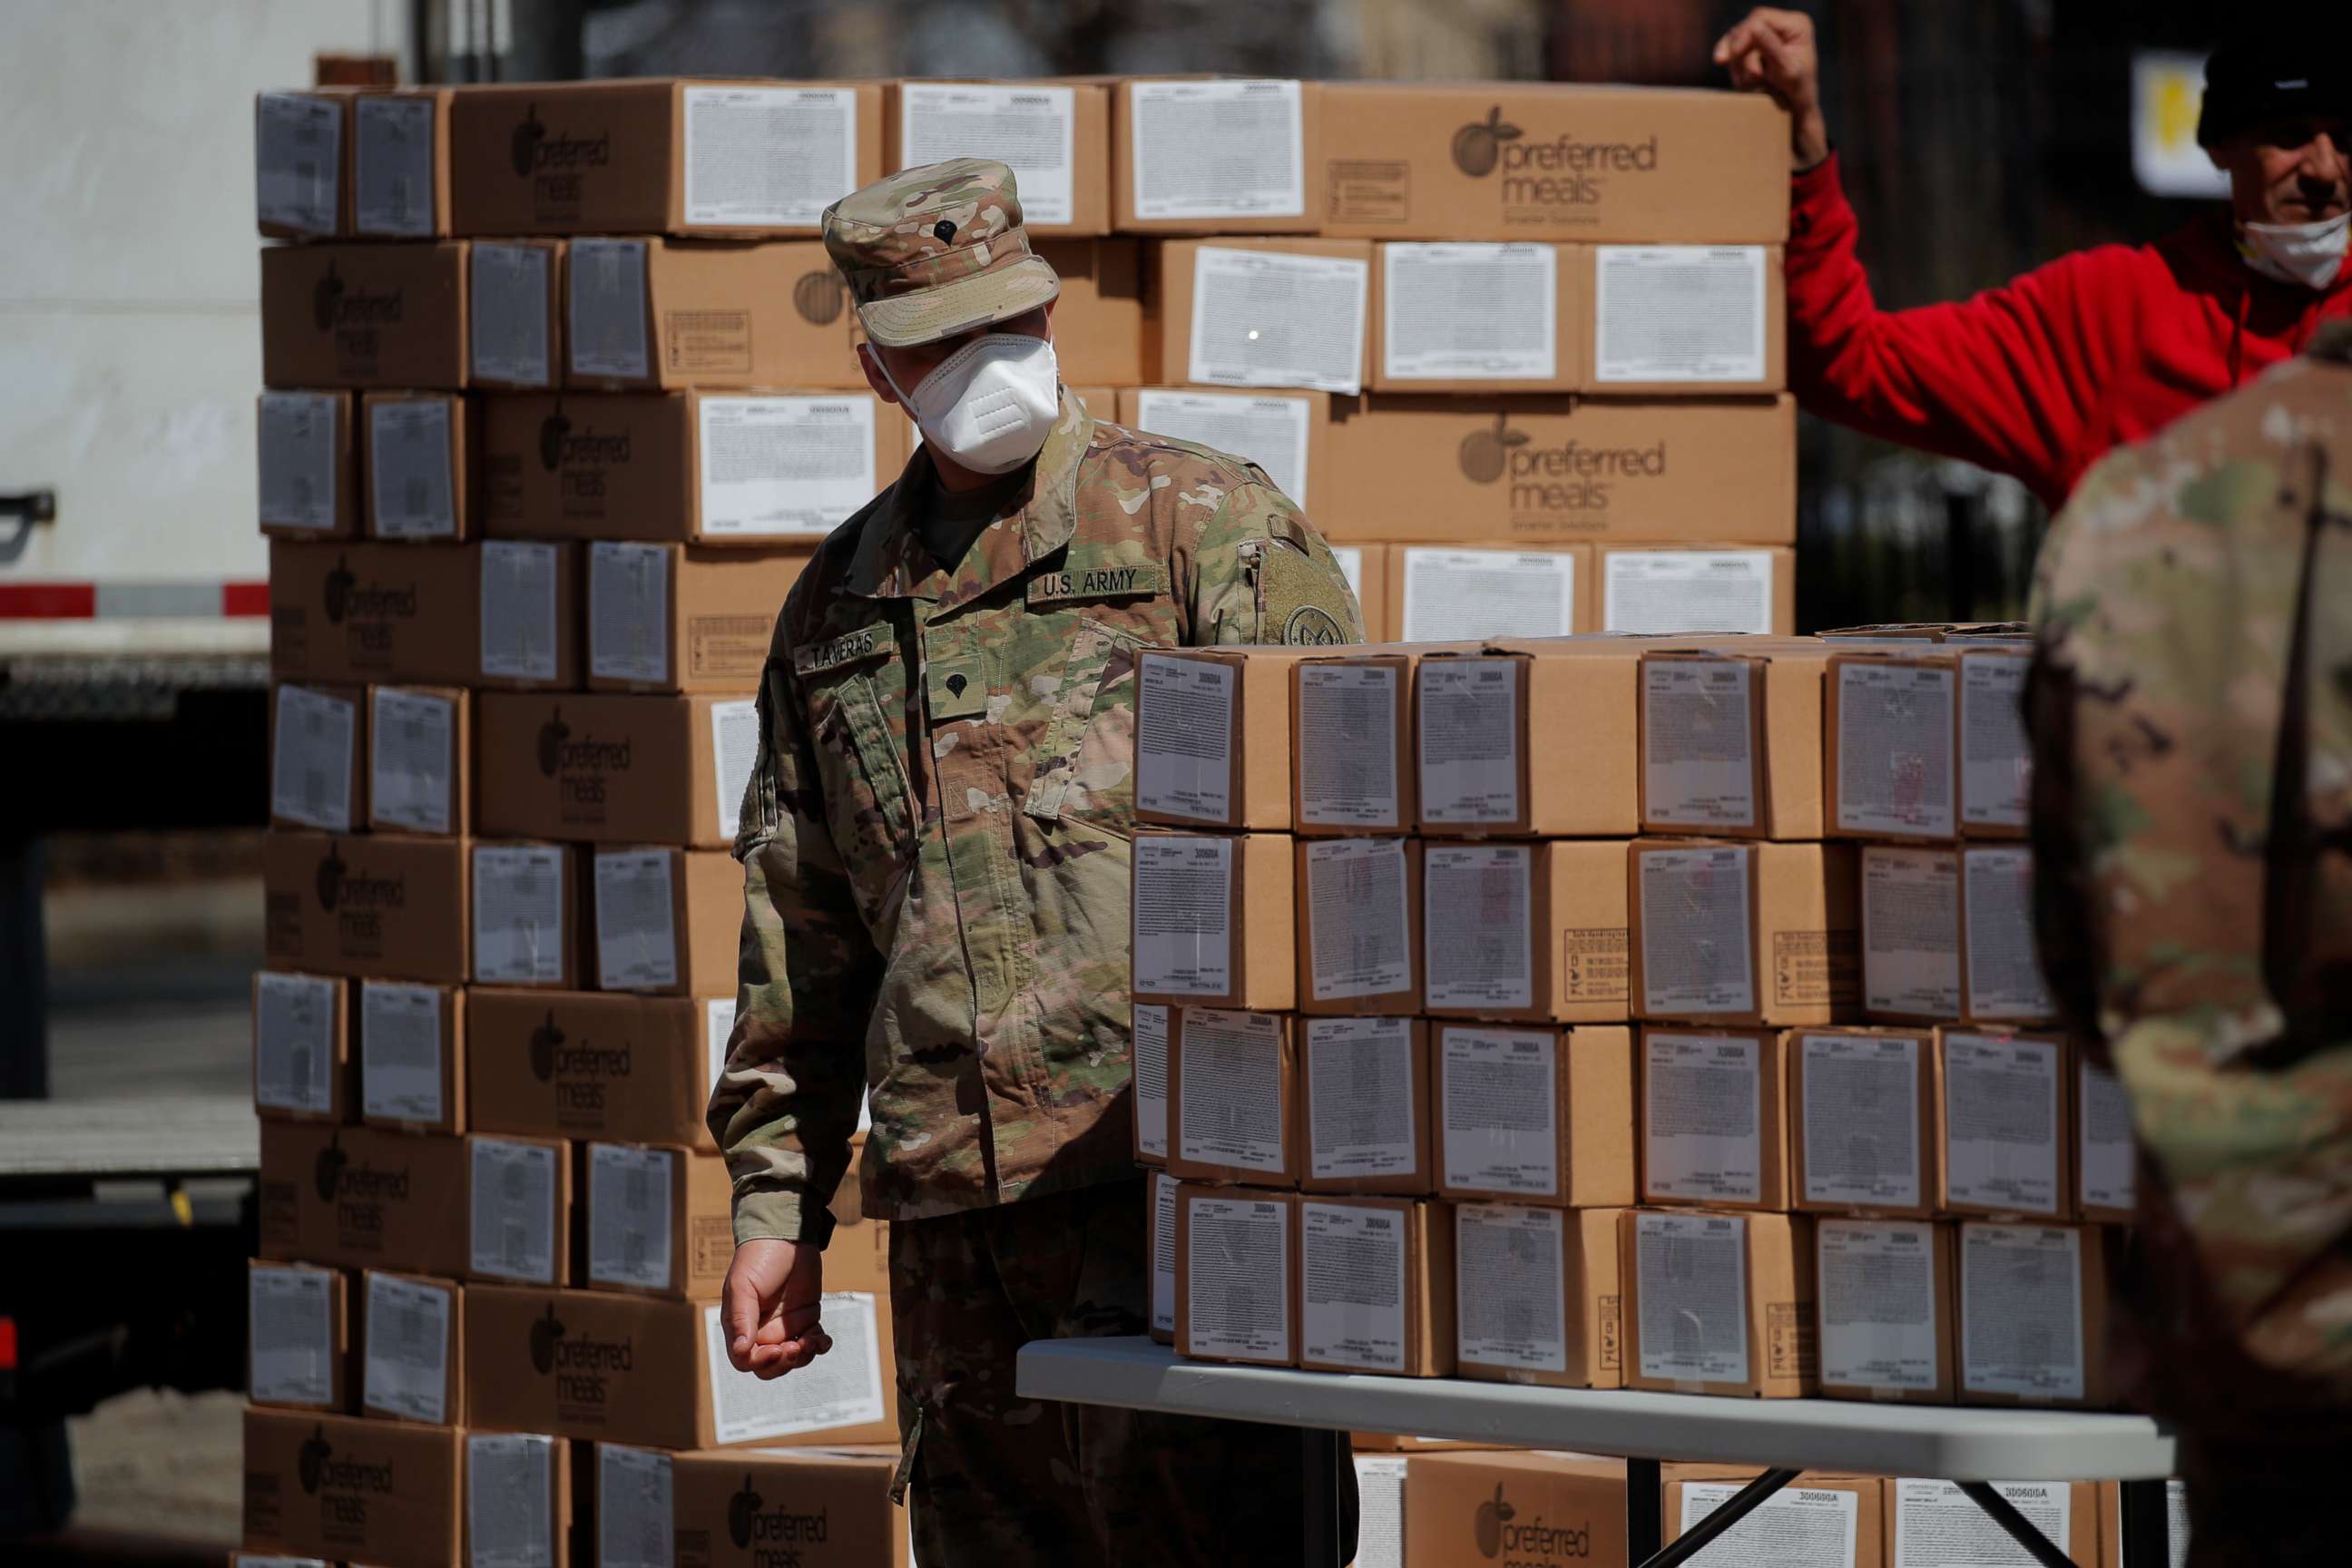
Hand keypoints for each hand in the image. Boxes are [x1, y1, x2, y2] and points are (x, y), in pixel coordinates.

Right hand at [723, 1239, 832, 1380]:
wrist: (787, 1235)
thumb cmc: (759, 1257)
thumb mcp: (743, 1286)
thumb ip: (740, 1319)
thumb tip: (741, 1351)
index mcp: (740, 1325)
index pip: (745, 1360)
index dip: (760, 1362)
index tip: (775, 1350)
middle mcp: (761, 1330)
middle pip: (770, 1366)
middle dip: (784, 1363)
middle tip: (795, 1346)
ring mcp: (785, 1325)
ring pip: (793, 1357)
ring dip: (804, 1355)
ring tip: (813, 1339)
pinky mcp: (806, 1317)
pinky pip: (813, 1342)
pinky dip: (819, 1345)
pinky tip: (823, 1339)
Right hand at [1713, 7, 1831, 170]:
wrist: (1796, 109)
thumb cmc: (1797, 91)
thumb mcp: (1785, 70)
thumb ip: (1770, 47)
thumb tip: (1754, 26)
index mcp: (1796, 24)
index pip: (1760, 18)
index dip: (1742, 34)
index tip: (1731, 56)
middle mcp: (1783, 24)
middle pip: (1745, 28)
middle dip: (1741, 55)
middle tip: (1751, 80)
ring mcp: (1769, 35)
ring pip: (1737, 42)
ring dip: (1739, 66)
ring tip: (1754, 85)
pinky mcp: (1757, 47)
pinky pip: (1735, 52)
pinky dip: (1736, 69)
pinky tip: (1747, 83)